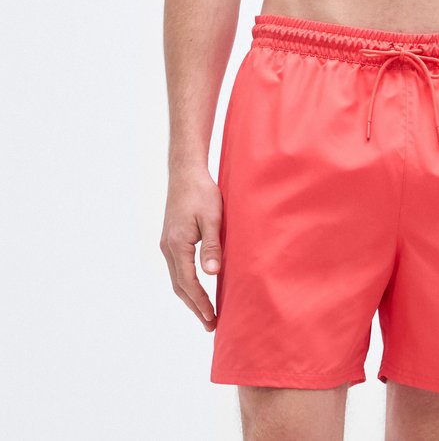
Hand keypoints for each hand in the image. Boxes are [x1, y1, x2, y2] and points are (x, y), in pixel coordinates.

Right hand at [160, 167, 222, 331]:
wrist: (186, 172)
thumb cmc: (202, 192)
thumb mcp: (212, 218)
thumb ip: (211, 246)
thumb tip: (212, 274)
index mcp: (177, 245)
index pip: (188, 283)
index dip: (201, 303)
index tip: (212, 319)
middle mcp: (168, 247)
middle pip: (179, 286)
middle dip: (195, 307)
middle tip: (210, 324)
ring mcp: (167, 243)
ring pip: (177, 279)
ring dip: (190, 297)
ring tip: (205, 313)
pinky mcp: (171, 239)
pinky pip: (177, 268)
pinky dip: (187, 283)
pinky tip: (198, 288)